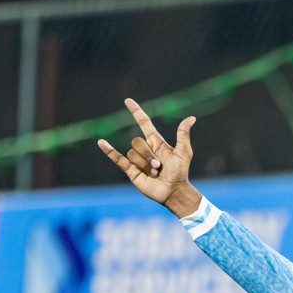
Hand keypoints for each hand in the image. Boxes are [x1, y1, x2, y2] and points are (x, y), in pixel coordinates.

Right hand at [97, 99, 202, 217]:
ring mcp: (137, 159)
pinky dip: (109, 151)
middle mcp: (145, 149)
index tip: (128, 101)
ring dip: (144, 164)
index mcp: (156, 142)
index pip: (144, 123)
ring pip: (132, 154)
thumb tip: (191, 118)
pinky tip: (101, 143)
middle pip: (137, 142)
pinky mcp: (131, 170)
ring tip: (154, 173)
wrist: (174, 191)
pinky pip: (117, 158)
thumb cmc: (181, 172)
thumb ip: (183, 135)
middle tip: (159, 166)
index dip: (136, 112)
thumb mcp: (183, 152)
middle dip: (148, 155)